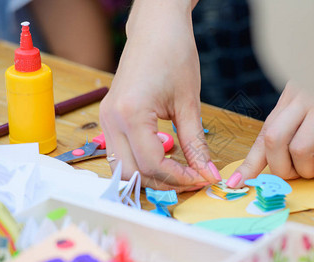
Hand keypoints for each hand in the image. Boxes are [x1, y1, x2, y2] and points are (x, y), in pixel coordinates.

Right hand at [99, 0, 220, 191]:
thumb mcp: (188, 103)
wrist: (156, 27)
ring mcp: (106, 119)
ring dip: (150, 175)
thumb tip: (207, 173)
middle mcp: (111, 120)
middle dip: (164, 182)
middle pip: (133, 172)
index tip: (202, 178)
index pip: (152, 164)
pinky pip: (121, 153)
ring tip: (179, 171)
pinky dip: (141, 162)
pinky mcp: (109, 118)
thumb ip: (196, 144)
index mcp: (131, 114)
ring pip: (124, 167)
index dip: (180, 177)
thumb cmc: (174, 54)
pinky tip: (164, 158)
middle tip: (192, 178)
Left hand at [226, 81, 313, 187]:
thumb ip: (293, 123)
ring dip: (305, 170)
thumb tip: (275, 158)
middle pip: (274, 140)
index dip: (249, 162)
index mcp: (291, 98)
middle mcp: (305, 99)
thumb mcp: (312, 103)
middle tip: (295, 174)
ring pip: (299, 150)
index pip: (264, 132)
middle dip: (280, 168)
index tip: (235, 183)